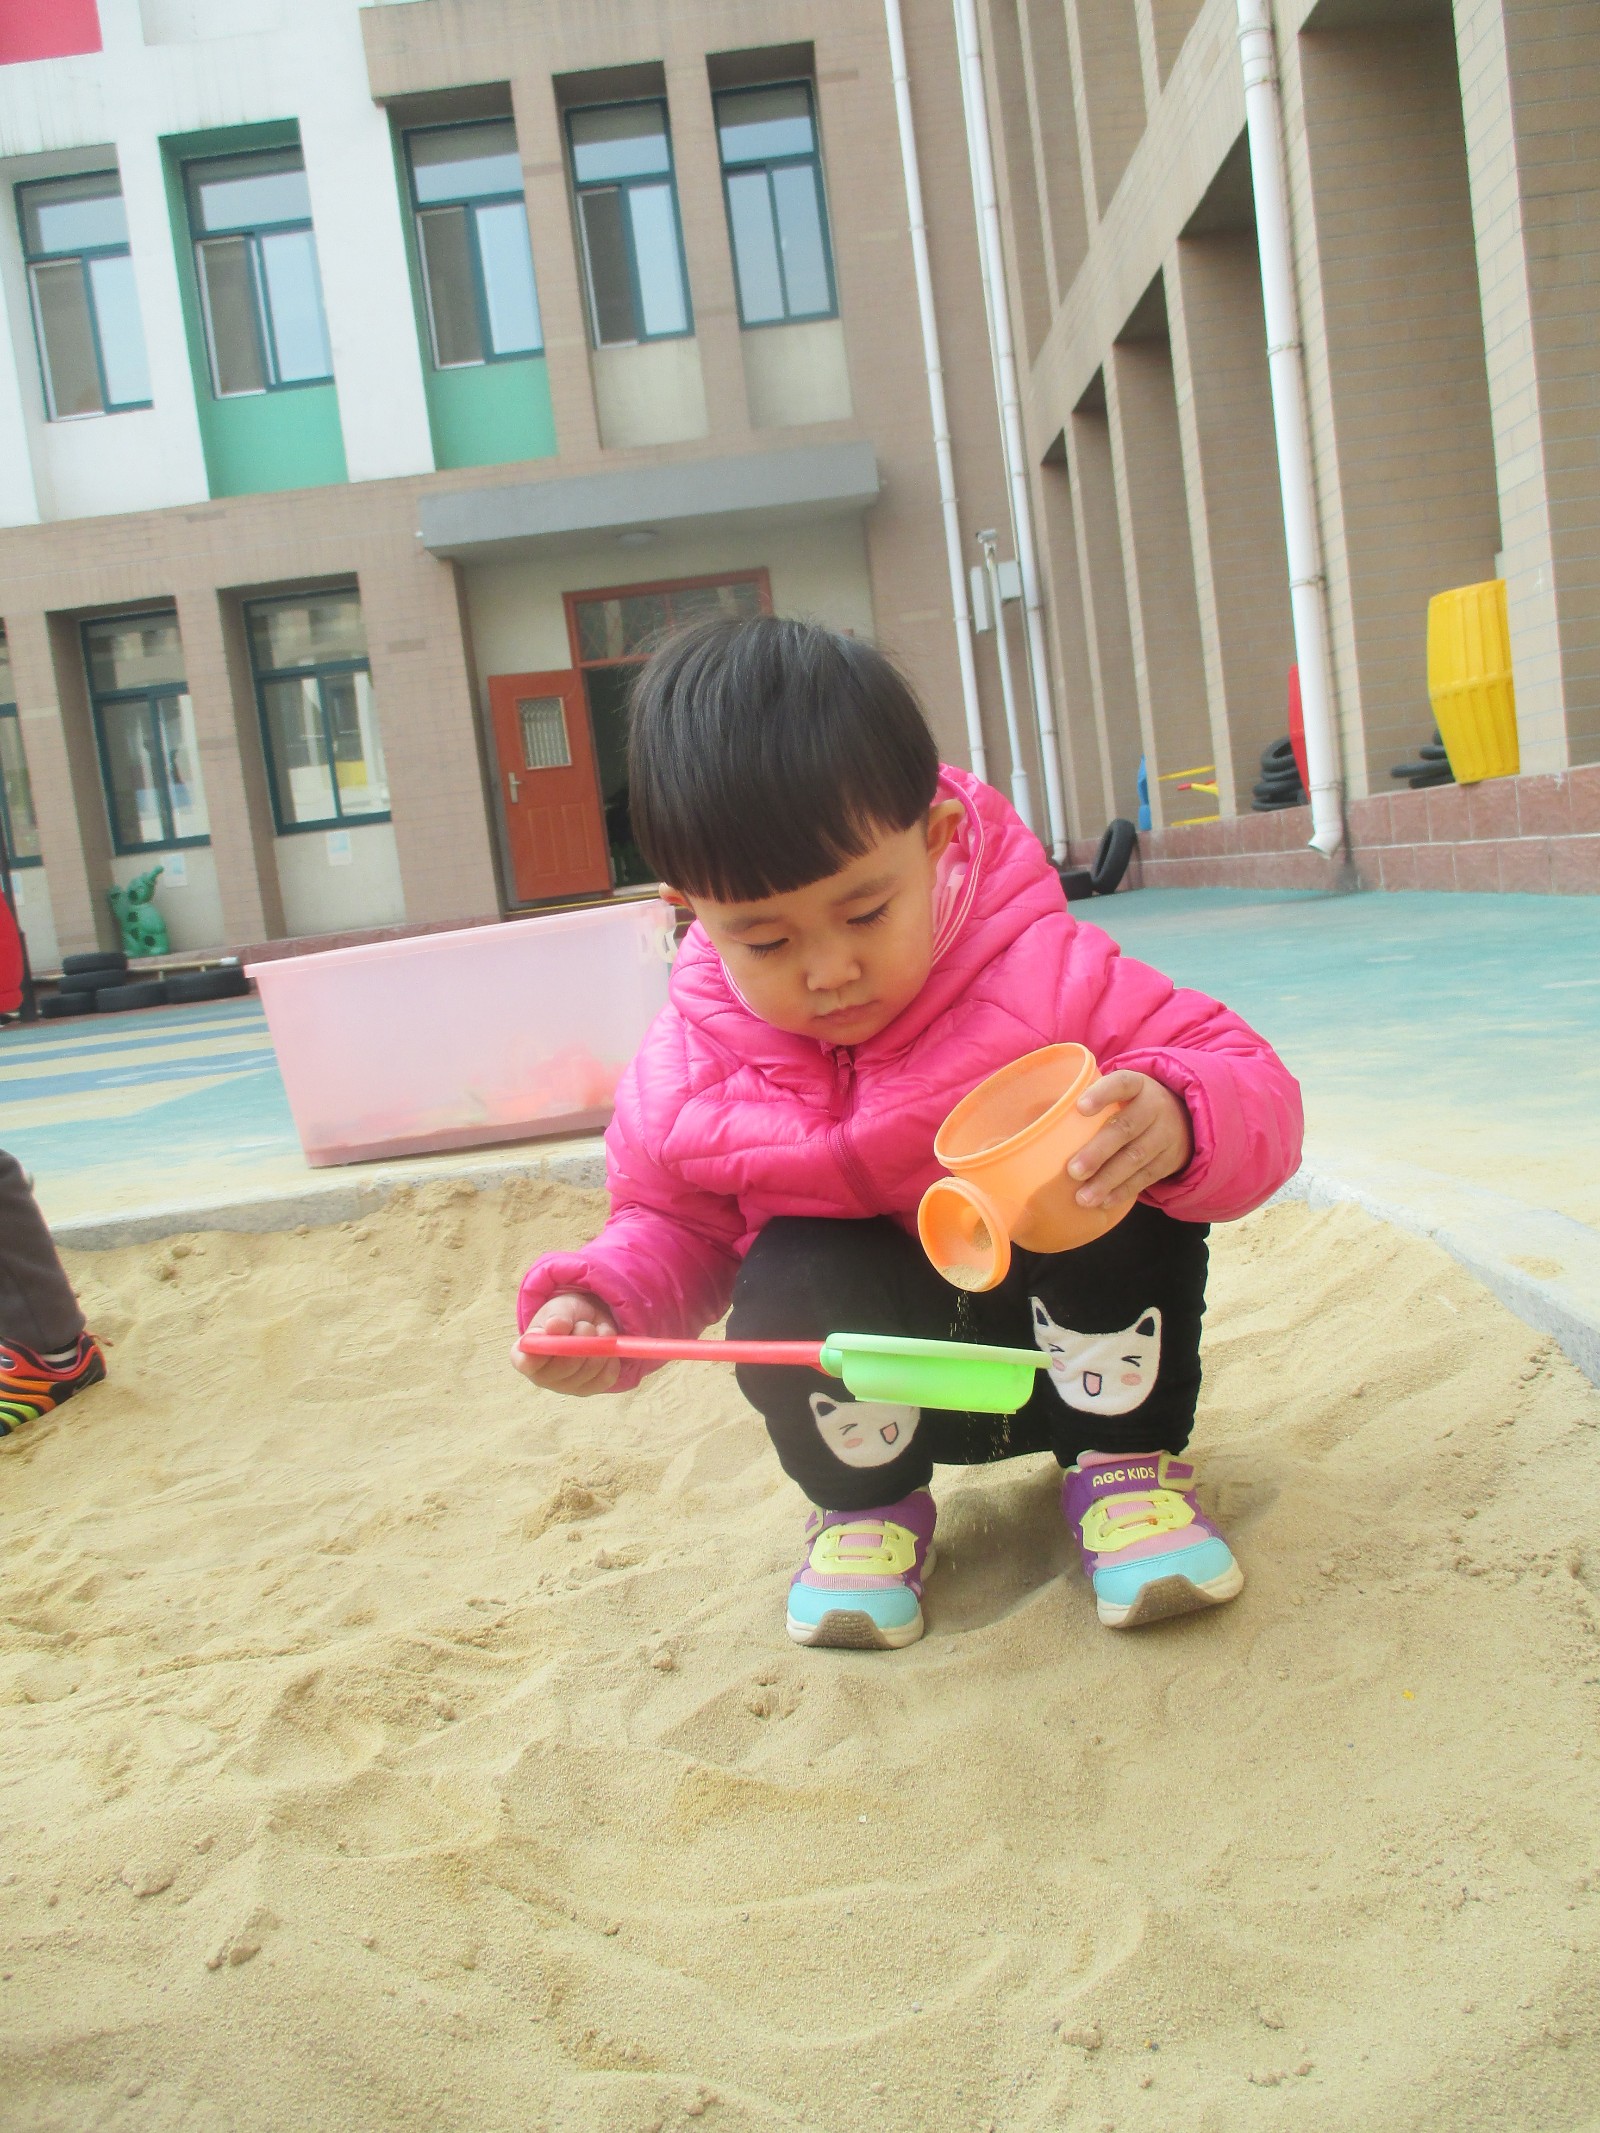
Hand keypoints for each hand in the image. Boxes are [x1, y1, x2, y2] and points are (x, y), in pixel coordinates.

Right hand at [511, 1290, 620, 1396]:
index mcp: (523, 1356)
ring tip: (594, 1331)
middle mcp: (540, 1377)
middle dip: (580, 1340)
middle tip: (585, 1324)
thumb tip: (555, 1327)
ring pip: (588, 1371)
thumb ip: (557, 1317)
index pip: (527, 1363)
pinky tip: (604, 1347)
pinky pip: (606, 1377)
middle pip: (564, 1368)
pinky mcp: (588, 1390)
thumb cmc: (565, 1315)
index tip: (558, 1329)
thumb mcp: (559, 1308)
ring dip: (598, 1346)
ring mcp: (565, 1387)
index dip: (545, 1348)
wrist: (586, 1322)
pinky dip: (610, 1358)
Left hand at [1068, 1070, 1192, 1211]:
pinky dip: (1123, 1191)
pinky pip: (1145, 1177)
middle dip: (1098, 1151)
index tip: (1080, 1108)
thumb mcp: (1120, 1093)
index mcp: (1138, 1085)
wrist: (1185, 1119)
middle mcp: (1154, 1107)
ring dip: (1107, 1179)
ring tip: (1083, 1197)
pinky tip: (1103, 1202)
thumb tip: (1036, 1116)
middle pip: (1126, 1128)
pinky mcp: (1168, 1161)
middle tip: (1073, 1171)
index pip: (1121, 1083)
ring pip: (1136, 1158)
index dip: (1102, 1094)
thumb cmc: (1131, 1105)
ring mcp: (1164, 1135)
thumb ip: (1089, 1099)